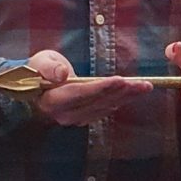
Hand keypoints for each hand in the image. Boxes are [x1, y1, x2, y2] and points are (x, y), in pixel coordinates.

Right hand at [27, 49, 150, 126]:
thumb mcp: (40, 62)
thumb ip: (49, 67)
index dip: (101, 87)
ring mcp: (74, 118)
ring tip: (144, 87)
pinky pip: (105, 110)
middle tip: (143, 83)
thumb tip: (62, 74)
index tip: (120, 79)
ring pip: (105, 107)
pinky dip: (121, 101)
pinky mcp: (83, 117)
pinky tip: (133, 94)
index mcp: (52, 99)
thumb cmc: (38, 69)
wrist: (35, 85)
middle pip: (98, 102)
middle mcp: (64, 113)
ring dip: (126, 97)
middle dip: (122, 91)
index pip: (80, 93)